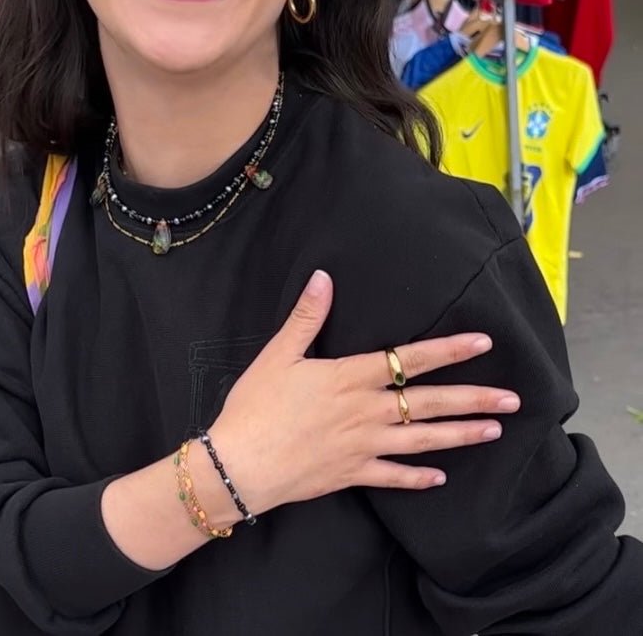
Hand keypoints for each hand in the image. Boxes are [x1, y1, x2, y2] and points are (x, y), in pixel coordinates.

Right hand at [206, 270, 519, 519]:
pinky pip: (393, 477)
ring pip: (423, 441)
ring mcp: (363, 446)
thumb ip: (307, 317)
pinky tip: (439, 478)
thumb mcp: (278, 354)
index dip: (449, 350)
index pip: (410, 360)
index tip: (484, 343)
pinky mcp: (352, 474)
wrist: (240, 465)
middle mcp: (367, 412)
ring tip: (494, 432)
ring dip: (460, 435)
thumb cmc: (256, 405)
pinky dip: (417, 478)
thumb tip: (323, 277)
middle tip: (514, 399)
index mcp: (351, 378)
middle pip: (430, 403)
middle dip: (474, 399)